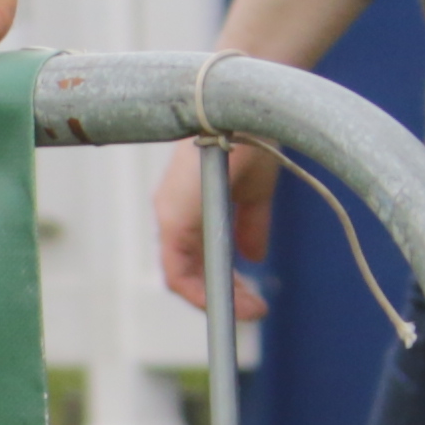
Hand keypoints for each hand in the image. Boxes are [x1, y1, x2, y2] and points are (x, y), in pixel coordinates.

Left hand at [156, 135, 280, 320]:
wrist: (249, 113)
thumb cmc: (250, 142)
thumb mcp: (253, 192)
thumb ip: (249, 225)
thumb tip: (255, 256)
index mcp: (186, 207)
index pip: (193, 257)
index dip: (218, 282)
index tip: (247, 298)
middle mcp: (171, 214)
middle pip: (189, 271)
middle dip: (223, 296)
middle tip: (255, 310)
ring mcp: (169, 217)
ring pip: (183, 276)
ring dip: (218, 299)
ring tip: (251, 311)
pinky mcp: (173, 220)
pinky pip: (179, 273)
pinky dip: (204, 293)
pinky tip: (234, 304)